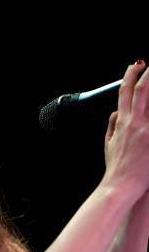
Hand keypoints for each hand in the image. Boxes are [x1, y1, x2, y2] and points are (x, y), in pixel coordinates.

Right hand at [101, 61, 148, 200]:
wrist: (120, 186)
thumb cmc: (116, 169)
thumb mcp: (108, 144)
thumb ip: (112, 126)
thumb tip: (115, 113)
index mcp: (121, 122)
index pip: (124, 91)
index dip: (130, 75)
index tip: (137, 65)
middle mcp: (134, 123)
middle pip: (142, 89)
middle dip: (148, 73)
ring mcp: (146, 130)